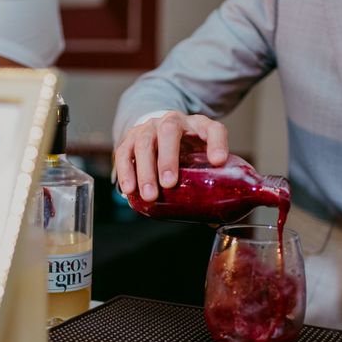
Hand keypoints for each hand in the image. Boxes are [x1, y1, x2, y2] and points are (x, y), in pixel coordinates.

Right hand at [114, 111, 228, 200]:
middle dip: (168, 158)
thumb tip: (214, 220)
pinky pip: (124, 152)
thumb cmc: (187, 151)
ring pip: (144, 142)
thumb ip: (209, 183)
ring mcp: (149, 127)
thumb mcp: (201, 159)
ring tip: (150, 195)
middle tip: (169, 184)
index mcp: (199, 126)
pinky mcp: (130, 138)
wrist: (160, 133)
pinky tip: (129, 190)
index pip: (213, 129)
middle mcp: (173, 121)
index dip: (216, 143)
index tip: (218, 161)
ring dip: (145, 170)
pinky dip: (125, 172)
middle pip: (169, 130)